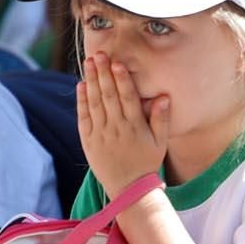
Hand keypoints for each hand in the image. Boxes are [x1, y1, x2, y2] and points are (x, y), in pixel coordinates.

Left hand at [77, 52, 168, 196]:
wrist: (128, 189)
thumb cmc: (147, 164)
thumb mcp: (160, 143)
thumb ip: (161, 119)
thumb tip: (163, 97)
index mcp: (135, 127)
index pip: (127, 97)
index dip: (122, 79)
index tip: (117, 63)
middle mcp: (116, 128)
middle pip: (108, 95)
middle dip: (103, 73)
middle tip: (99, 54)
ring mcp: (100, 134)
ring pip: (95, 102)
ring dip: (91, 81)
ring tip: (89, 63)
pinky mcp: (88, 140)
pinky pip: (84, 117)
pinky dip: (82, 100)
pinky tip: (81, 85)